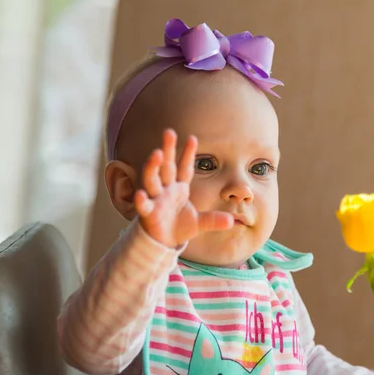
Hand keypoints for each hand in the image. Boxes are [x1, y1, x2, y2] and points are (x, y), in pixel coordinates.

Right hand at [135, 129, 233, 247]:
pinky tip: (140, 195)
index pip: (184, 168)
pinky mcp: (148, 214)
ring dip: (153, 167)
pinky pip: (144, 206)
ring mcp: (156, 200)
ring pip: (152, 180)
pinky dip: (141, 201)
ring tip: (157, 153)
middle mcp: (166, 190)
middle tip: (169, 132)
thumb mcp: (200, 223)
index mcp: (179, 188)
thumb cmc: (179, 226)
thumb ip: (213, 220)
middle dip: (168, 150)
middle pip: (166, 166)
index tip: (192, 138)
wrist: (163, 243)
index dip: (188, 153)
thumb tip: (232, 221)